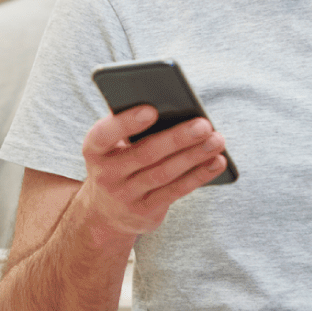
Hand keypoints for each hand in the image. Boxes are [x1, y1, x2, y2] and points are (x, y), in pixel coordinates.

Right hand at [74, 106, 226, 239]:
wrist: (106, 211)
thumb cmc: (117, 161)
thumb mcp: (112, 145)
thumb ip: (128, 122)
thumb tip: (164, 98)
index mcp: (94, 150)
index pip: (105, 134)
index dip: (127, 123)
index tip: (152, 109)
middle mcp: (106, 175)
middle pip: (145, 154)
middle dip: (177, 138)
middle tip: (204, 124)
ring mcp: (125, 196)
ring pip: (164, 173)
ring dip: (194, 156)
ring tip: (217, 140)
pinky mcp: (146, 212)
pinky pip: (176, 191)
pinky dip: (199, 175)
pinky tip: (216, 161)